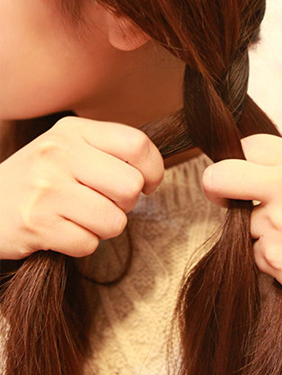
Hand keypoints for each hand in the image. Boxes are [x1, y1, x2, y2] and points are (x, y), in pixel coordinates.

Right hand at [0, 116, 163, 259]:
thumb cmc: (40, 178)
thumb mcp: (69, 148)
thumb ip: (109, 152)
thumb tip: (152, 172)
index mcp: (73, 130)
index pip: (137, 144)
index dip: (153, 169)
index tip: (147, 185)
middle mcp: (58, 153)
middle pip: (131, 186)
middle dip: (126, 204)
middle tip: (105, 203)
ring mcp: (45, 188)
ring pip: (114, 221)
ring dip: (104, 227)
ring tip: (80, 217)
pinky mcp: (36, 223)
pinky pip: (89, 244)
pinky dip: (82, 243)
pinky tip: (61, 231)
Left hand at [203, 134, 281, 355]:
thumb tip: (242, 165)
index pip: (246, 146)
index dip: (236, 162)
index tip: (236, 177)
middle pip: (219, 176)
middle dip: (214, 187)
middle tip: (220, 198)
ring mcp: (278, 219)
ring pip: (242, 222)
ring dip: (262, 232)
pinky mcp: (272, 254)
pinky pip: (255, 252)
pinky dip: (271, 258)